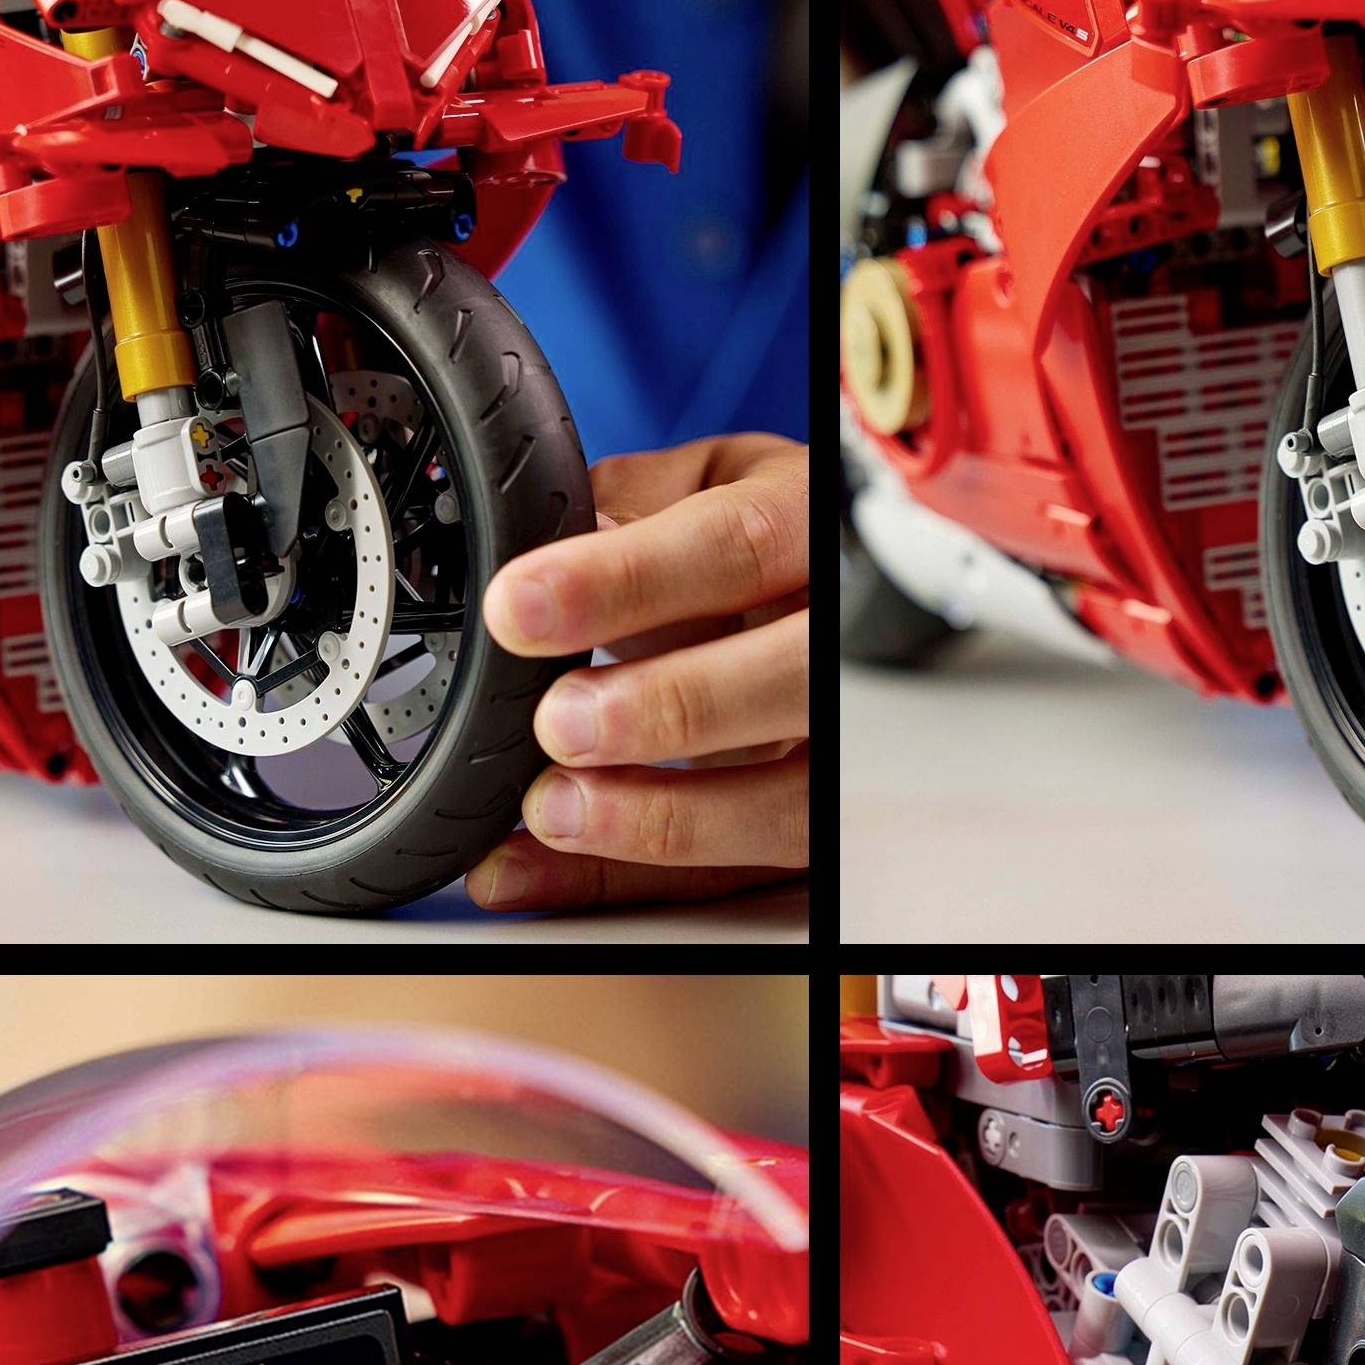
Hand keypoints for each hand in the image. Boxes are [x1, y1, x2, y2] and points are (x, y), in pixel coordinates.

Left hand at [468, 435, 808, 911]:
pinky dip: (623, 879)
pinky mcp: (810, 825)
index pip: (737, 546)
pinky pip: (728, 875)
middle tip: (561, 722)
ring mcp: (842, 741)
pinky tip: (536, 868)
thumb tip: (550, 534)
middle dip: (669, 707)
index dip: (628, 580)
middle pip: (791, 680)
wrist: (820, 594)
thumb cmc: (752, 540)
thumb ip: (629, 505)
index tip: (521, 607)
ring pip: (789, 799)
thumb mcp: (701, 485)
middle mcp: (843, 637)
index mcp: (812, 523)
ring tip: (552, 808)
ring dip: (662, 817)